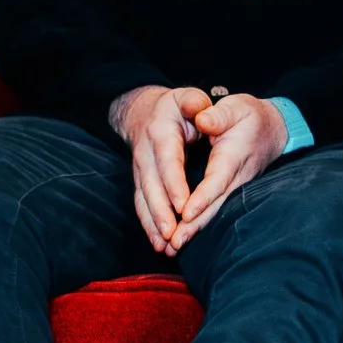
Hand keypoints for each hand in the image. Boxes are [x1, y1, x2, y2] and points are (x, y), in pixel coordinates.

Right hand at [111, 84, 212, 256]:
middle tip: (172, 233)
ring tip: (164, 245)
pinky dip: (148, 225)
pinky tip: (157, 243)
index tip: (183, 204)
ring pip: (144, 200)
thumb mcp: (187, 97)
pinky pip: (141, 205)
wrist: (145, 112)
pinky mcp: (140, 182)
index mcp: (161, 132)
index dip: (174, 182)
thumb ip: (195, 102)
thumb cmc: (176, 107)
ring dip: (153, 224)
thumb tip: (201, 110)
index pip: (168, 160)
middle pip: (152, 186)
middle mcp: (146, 154)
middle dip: (161, 211)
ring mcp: (140, 170)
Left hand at [165, 93, 289, 252]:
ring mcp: (236, 188)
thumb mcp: (236, 107)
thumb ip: (218, 114)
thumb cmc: (249, 117)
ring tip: (174, 246)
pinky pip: (215, 211)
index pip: (218, 179)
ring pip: (215, 212)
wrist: (272, 130)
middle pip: (216, 204)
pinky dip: (199, 225)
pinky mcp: (231, 193)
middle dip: (195, 224)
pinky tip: (183, 237)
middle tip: (174, 242)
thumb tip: (203, 119)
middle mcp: (236, 176)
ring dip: (195, 230)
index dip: (203, 197)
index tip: (186, 212)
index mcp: (234, 155)